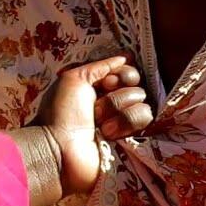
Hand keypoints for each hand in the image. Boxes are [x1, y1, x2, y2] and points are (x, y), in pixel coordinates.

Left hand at [41, 55, 152, 195]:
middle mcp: (115, 103)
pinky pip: (145, 118)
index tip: (105, 84)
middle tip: (96, 108)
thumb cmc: (61, 113)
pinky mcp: (133, 139)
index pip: (128, 72)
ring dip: (118, 111)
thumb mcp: (74, 78)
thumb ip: (101, 66)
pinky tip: (108, 134)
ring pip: (142, 102)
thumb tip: (127, 56)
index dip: (121, 75)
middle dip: (115, 96)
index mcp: (100, 88)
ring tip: (101, 125)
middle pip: (137, 86)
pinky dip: (125, 123)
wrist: (59, 149)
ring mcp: (124, 122)